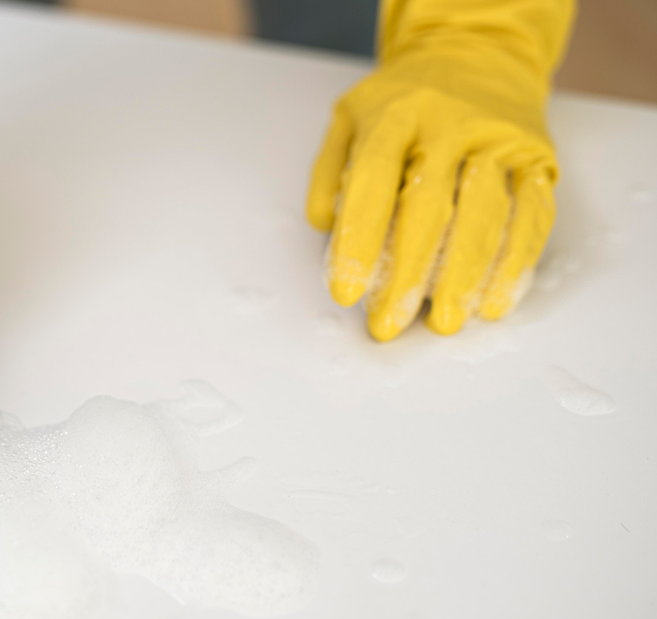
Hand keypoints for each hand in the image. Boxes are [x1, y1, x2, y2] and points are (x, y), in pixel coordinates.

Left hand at [305, 0, 571, 341]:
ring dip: (465, 275)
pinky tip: (493, 301)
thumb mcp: (350, 118)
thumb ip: (330, 172)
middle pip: (429, 206)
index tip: (346, 293)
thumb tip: (325, 228)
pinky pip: (531, 215)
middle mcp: (451, 124)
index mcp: (396, 115)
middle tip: (389, 324)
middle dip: (409, 273)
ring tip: (445, 322)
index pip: (372, 182)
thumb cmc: (402, 100)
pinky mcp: (536, 157)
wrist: (476, 50)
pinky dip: (514, 263)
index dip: (358, 242)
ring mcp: (499, 139)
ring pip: (485, 213)